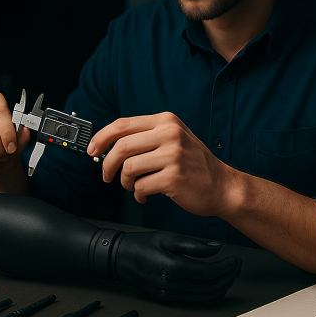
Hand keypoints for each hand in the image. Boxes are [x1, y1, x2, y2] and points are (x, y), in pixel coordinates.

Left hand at [88, 112, 235, 216]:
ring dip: (125, 182)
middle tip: (108, 176)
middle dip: (108, 165)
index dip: (102, 138)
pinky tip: (146, 195)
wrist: (223, 186)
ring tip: (134, 186)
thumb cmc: (194, 165)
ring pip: (129, 168)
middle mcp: (170, 134)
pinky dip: (138, 194)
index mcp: (166, 121)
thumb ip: (146, 137)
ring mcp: (173, 155)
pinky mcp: (173, 177)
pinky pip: (140, 186)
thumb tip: (108, 146)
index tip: (92, 150)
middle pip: (121, 147)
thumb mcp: (174, 139)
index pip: (123, 124)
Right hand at [114, 231, 241, 301]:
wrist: (119, 258)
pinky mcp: (167, 298)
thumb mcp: (168, 238)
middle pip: (211, 287)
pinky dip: (210, 293)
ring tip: (230, 274)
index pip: (210, 273)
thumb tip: (217, 248)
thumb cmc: (142, 244)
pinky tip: (215, 283)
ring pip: (205, 296)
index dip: (227, 267)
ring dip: (222, 286)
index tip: (236, 258)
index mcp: (174, 269)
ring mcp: (170, 295)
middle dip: (228, 277)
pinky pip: (195, 299)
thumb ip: (194, 245)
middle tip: (237, 265)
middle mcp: (173, 286)